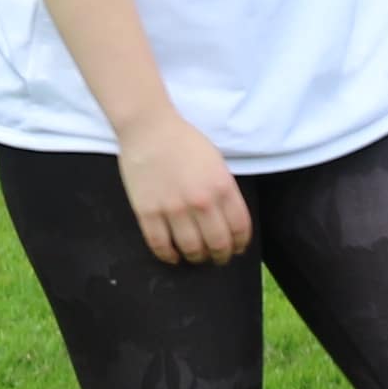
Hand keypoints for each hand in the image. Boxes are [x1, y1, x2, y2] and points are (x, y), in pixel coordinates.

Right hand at [115, 112, 253, 267]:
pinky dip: (168, 256)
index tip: (238, 249)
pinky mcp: (147, 212)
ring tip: (197, 257)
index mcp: (222, 186)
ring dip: (197, 257)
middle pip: (217, 243)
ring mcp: (173, 208)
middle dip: (221, 256)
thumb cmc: (185, 143)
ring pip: (190, 248)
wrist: (150, 130)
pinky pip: (160, 245)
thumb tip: (229, 221)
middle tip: (219, 258)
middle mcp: (201, 201)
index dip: (241, 243)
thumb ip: (225, 191)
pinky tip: (173, 256)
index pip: (240, 227)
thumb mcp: (217, 163)